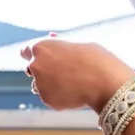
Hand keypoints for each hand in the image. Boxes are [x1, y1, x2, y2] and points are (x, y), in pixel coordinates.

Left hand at [20, 38, 134, 112]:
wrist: (108, 84)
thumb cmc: (97, 59)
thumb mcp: (80, 43)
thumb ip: (60, 42)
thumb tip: (50, 36)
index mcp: (41, 47)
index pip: (26, 51)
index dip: (36, 55)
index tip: (46, 59)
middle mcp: (35, 64)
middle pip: (31, 68)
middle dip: (43, 70)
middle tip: (64, 72)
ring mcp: (39, 83)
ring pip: (39, 84)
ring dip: (49, 84)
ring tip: (73, 83)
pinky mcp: (46, 99)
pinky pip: (49, 96)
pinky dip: (58, 96)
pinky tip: (75, 92)